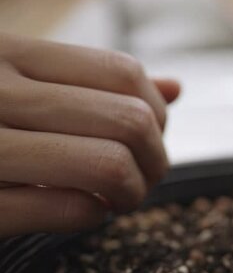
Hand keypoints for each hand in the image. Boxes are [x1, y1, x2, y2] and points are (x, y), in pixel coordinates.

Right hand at [0, 33, 179, 237]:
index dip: (157, 112)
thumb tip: (176, 88)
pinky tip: (80, 212)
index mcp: (6, 54)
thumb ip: (93, 83)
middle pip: (129, 120)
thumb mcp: (16, 82)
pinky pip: (67, 209)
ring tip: (117, 197)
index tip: (152, 135)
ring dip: (132, 191)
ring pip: (109, 164)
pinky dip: (90, 217)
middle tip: (145, 176)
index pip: (123, 72)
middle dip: (157, 159)